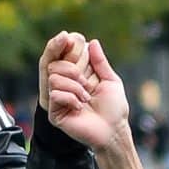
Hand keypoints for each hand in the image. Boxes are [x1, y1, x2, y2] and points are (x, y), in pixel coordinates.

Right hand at [42, 34, 126, 153]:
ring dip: (75, 86)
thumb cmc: (115, 109)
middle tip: (87, 82)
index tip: (67, 37)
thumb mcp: (111, 81)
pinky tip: (80, 107)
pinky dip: (72, 98)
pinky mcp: (55, 112)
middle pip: (54, 63)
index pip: (63, 55)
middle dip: (73, 69)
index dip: (63, 45)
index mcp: (76, 75)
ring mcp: (58, 98)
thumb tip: (92, 42)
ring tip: (86, 98)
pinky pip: (55, 93)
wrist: (114, 131)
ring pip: (54, 77)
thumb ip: (100, 62)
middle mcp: (65, 85)